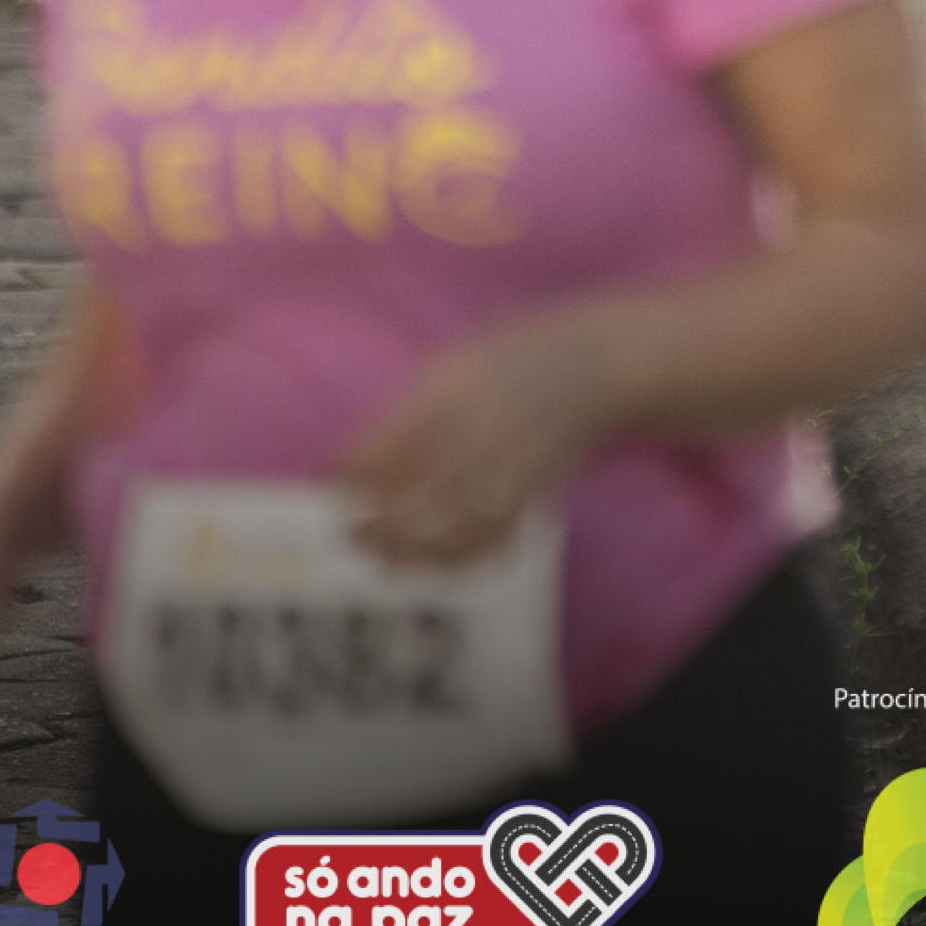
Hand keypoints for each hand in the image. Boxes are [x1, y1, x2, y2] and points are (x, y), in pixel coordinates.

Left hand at [334, 321, 615, 565]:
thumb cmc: (509, 361)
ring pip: (452, 532)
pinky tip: (433, 564)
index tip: (331, 481)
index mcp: (456, 398)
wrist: (595, 367)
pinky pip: (492, 541)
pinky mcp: (535, 493)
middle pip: (418, 503)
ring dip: (411, 553)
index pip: (390, 449)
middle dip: (377, 527)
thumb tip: (347, 473)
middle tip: (349, 534)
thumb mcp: (450, 369)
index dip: (352, 473)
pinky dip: (459, 561)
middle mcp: (483, 438)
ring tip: (382, 557)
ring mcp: (513, 470)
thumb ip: (403, 418)